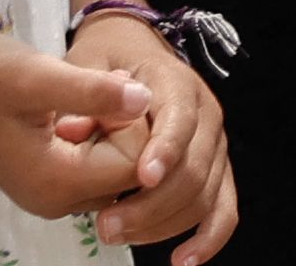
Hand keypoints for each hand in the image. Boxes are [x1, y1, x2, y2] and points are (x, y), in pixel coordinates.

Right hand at [0, 31, 152, 221]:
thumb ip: (94, 91)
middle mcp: (55, 201)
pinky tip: (72, 104)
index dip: (135, 124)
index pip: (135, 167)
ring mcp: (46, 195)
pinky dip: (93, 137)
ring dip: (110, 132)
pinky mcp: (39, 181)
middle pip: (127, 176)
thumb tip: (146, 99)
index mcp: (57, 182)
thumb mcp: (36, 75)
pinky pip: (88, 167)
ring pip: (110, 172)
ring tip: (86, 91)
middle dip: (127, 130)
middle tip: (103, 85)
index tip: (115, 86)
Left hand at [65, 13, 238, 259]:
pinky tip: (182, 260)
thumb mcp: (86, 66)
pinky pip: (223, 209)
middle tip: (107, 225)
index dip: (165, 150)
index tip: (142, 178)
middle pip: (194, 168)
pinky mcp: (216, 171)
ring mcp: (215, 145)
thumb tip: (72, 130)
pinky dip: (207, 239)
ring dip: (166, 225)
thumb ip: (84, 96)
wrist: (130, 52)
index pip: (180, 119)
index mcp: (176, 83)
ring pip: (206, 195)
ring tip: (121, 237)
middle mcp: (206, 114)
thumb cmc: (106, 62)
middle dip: (153, 204)